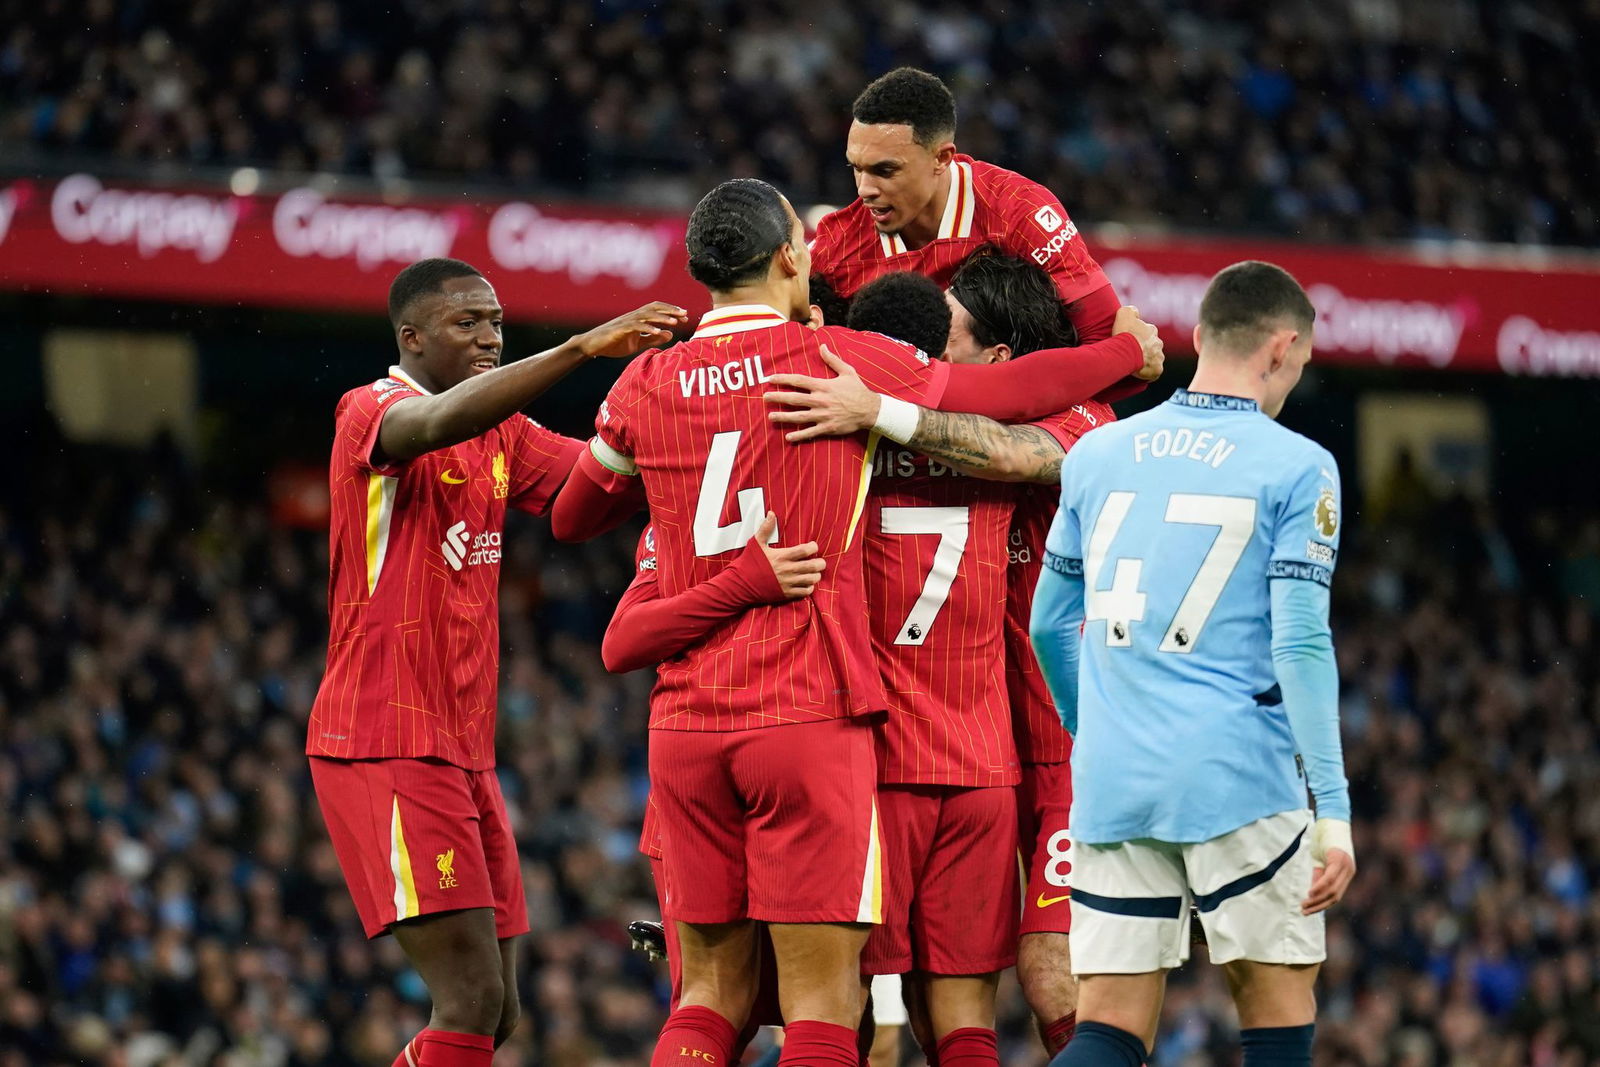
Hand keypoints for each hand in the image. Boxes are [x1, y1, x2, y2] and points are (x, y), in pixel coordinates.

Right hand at [573, 302, 687, 358]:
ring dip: (662, 318)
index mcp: (638, 318)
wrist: (592, 346)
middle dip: (670, 311)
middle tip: (685, 314)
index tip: (685, 316)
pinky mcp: (620, 329)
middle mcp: (633, 316)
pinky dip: (647, 329)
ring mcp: (626, 321)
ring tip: (675, 322)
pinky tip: (658, 332)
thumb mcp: (636, 343)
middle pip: (654, 309)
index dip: (671, 311)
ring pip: (647, 315)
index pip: (657, 310)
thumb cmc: (613, 343)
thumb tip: (670, 334)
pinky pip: (636, 327)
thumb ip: (652, 338)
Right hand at [752, 513, 824, 598]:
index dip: (813, 547)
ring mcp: (787, 583)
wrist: (740, 584)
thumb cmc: (748, 562)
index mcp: (782, 556)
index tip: (813, 546)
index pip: (804, 550)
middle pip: (812, 566)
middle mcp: (787, 570)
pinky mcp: (786, 594)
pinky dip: (809, 587)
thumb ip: (765, 528)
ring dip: (816, 575)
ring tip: (814, 572)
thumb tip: (771, 513)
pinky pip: (805, 592)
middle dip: (820, 563)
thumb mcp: (755, 543)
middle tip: (820, 562)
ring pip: (811, 580)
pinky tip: (806, 583)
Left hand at [764, 345, 881, 441]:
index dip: (783, 379)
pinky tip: (788, 437)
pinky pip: (810, 432)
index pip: (798, 381)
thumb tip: (822, 346)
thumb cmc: (858, 390)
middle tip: (764, 398)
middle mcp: (820, 400)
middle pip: (794, 398)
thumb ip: (832, 359)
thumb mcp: (847, 371)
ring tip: (771, 417)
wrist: (870, 410)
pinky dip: (799, 435)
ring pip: (799, 416)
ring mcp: (823, 415)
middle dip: (778, 397)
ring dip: (784, 417)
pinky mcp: (828, 428)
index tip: (770, 379)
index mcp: (823, 386)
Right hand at [1113, 305, 1164, 381]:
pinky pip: (1154, 371)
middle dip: (1144, 349)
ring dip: (1147, 361)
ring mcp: (1159, 356)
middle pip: (1152, 346)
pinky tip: (1140, 373)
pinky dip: (1149, 372)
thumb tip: (1135, 311)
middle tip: (1132, 353)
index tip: (1130, 341)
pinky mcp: (1157, 369)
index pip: (1147, 333)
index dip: (1138, 337)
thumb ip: (1130, 310)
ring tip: (1134, 364)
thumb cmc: (1125, 335)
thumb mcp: (1124, 314)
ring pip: (1154, 359)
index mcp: (1152, 330)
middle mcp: (1158, 342)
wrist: (1126, 352)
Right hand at [1302, 818, 1355, 914]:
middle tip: (1304, 911)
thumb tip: (1312, 892)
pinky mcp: (1339, 859)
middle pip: (1335, 897)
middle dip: (1318, 906)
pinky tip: (1310, 893)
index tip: (1308, 911)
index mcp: (1346, 873)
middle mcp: (1349, 872)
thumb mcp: (1321, 859)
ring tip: (1304, 905)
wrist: (1332, 818)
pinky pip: (1329, 878)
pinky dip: (1319, 887)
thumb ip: (1319, 875)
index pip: (1336, 896)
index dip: (1322, 906)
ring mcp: (1345, 866)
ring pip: (1332, 890)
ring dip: (1317, 900)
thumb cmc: (1325, 837)